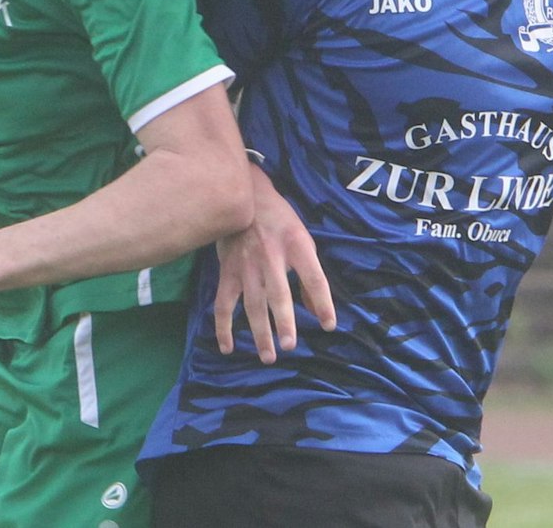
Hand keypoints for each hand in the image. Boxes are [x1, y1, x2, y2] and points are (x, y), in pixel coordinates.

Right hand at [214, 175, 335, 362]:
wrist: (244, 196)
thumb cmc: (280, 221)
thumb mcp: (303, 239)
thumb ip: (310, 274)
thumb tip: (316, 310)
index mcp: (297, 246)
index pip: (314, 278)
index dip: (323, 302)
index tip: (329, 325)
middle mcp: (272, 257)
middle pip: (278, 295)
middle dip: (283, 322)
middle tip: (289, 346)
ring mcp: (247, 266)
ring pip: (252, 304)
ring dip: (259, 332)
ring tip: (268, 356)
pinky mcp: (228, 272)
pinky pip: (223, 304)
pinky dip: (223, 327)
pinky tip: (228, 347)